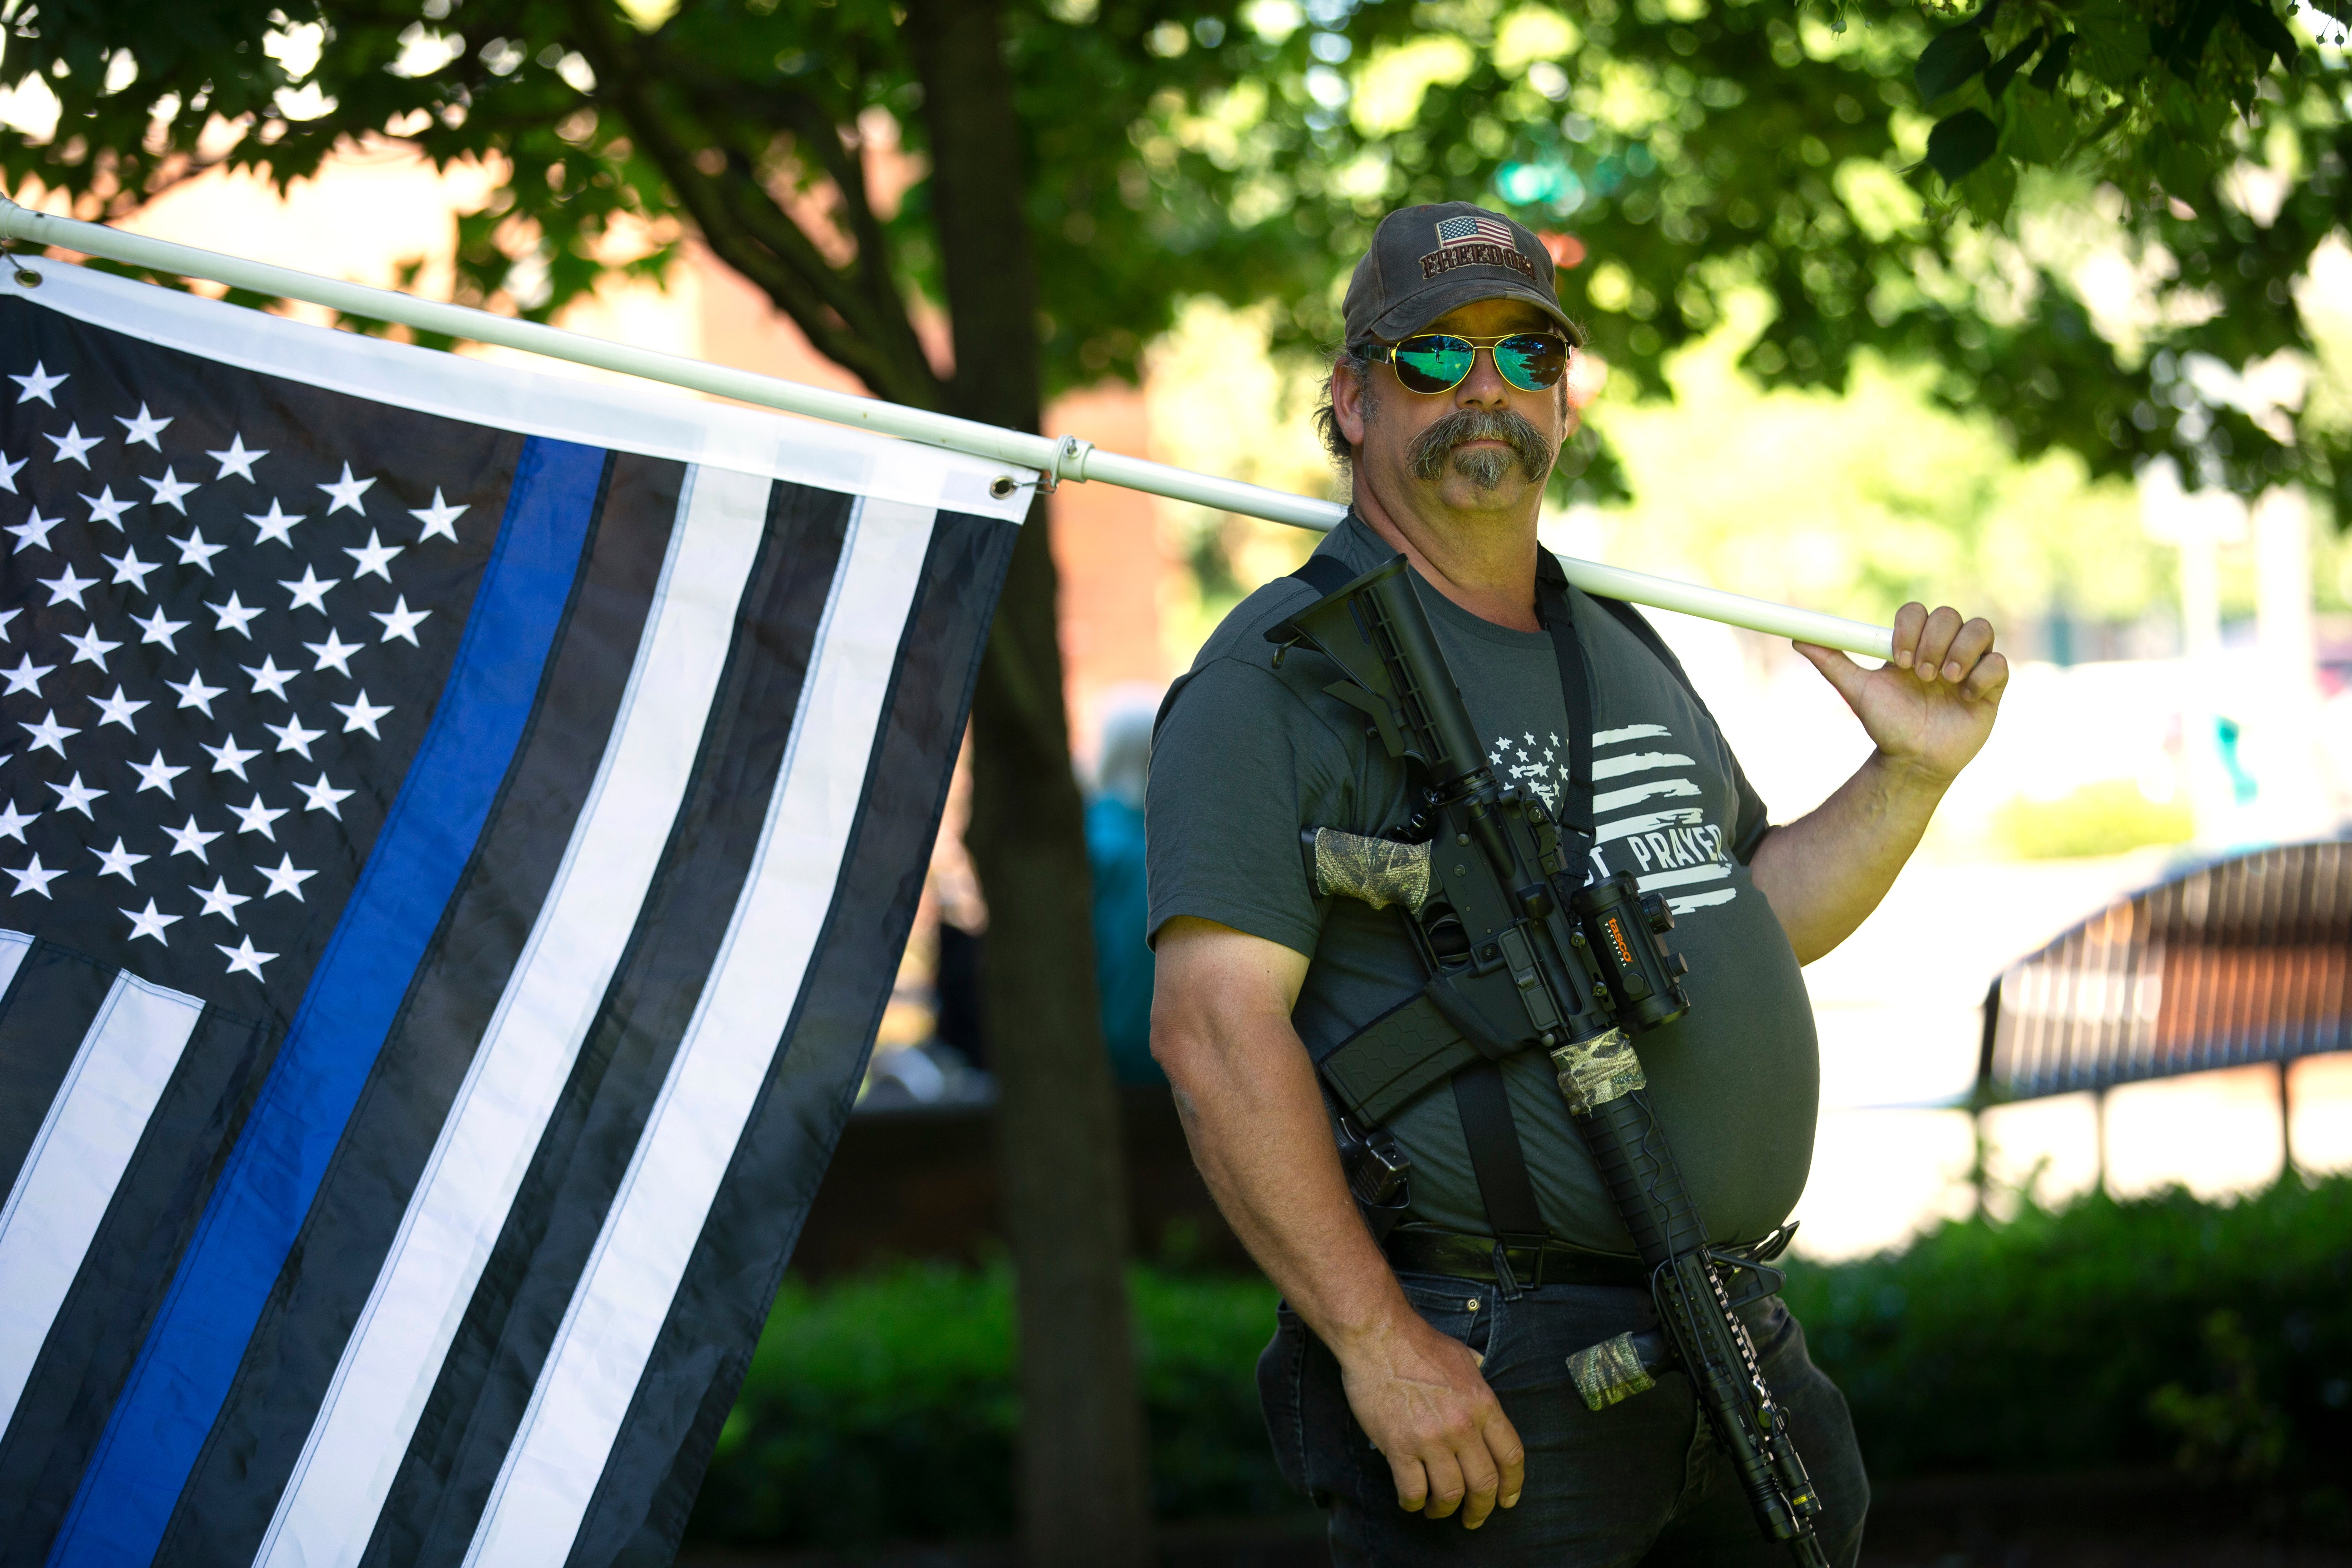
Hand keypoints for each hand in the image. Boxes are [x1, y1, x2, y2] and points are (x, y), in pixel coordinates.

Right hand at [1335, 1307, 1524, 1527]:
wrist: (1378, 1336)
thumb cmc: (1418, 1344)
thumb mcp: (1462, 1357)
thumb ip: (1477, 1378)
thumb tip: (1482, 1377)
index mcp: (1483, 1404)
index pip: (1511, 1457)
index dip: (1512, 1485)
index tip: (1507, 1500)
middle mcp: (1463, 1426)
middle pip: (1484, 1484)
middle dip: (1481, 1508)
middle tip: (1473, 1517)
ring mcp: (1431, 1438)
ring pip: (1450, 1494)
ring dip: (1445, 1509)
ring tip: (1437, 1509)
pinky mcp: (1399, 1446)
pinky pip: (1413, 1490)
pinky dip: (1414, 1502)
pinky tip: (1412, 1500)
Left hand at [1794, 603, 2006, 786]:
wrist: (1912, 759)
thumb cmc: (1887, 723)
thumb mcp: (1858, 691)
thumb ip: (1832, 662)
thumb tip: (1798, 638)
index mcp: (1914, 643)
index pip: (1918, 611)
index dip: (1910, 627)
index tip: (1898, 658)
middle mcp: (1943, 648)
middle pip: (1949, 616)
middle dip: (1933, 641)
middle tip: (1919, 674)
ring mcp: (1970, 665)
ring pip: (1980, 630)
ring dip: (1960, 652)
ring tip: (1943, 680)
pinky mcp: (1991, 686)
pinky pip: (1999, 663)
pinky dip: (1983, 674)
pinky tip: (1965, 695)